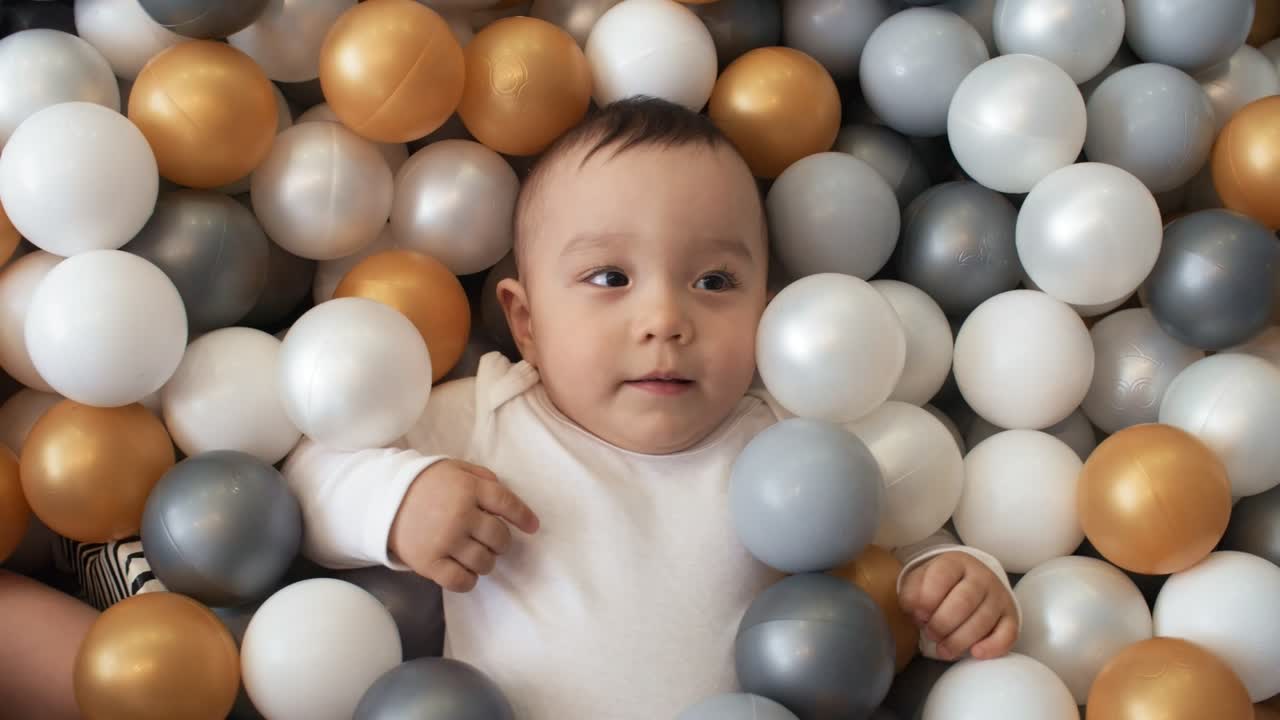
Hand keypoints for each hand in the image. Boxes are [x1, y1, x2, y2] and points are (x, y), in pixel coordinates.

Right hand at [388, 460, 539, 592]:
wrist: (382, 499)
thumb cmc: (423, 483)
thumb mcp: (453, 468)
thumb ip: (481, 477)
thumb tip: (504, 494)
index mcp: (468, 488)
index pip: (507, 504)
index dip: (524, 517)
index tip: (532, 527)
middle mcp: (460, 515)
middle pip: (499, 538)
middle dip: (501, 542)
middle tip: (493, 542)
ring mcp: (445, 540)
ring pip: (484, 562)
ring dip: (487, 561)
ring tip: (477, 555)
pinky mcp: (429, 562)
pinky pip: (461, 581)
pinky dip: (469, 581)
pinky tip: (466, 573)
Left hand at [898, 551, 1017, 660]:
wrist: (969, 583)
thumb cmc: (939, 586)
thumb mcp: (920, 580)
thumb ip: (912, 592)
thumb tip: (913, 610)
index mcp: (956, 562)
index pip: (942, 576)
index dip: (927, 598)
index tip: (918, 615)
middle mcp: (981, 577)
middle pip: (963, 601)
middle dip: (942, 623)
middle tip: (930, 634)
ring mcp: (999, 596)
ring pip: (983, 620)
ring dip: (959, 640)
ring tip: (942, 649)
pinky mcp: (1011, 617)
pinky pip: (1008, 634)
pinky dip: (993, 646)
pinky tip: (974, 653)